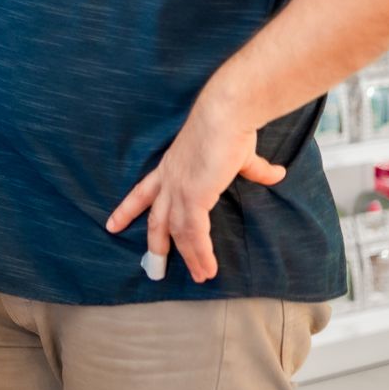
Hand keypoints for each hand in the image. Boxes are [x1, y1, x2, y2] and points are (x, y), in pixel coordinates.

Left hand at [105, 101, 286, 283]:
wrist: (227, 113)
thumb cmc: (231, 127)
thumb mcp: (240, 155)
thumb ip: (255, 169)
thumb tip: (276, 174)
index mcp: (172, 167)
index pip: (143, 192)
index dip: (128, 209)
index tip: (112, 223)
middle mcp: (170, 179)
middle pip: (155, 217)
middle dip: (154, 243)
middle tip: (153, 266)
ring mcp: (178, 188)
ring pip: (178, 231)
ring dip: (189, 256)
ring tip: (201, 276)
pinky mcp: (193, 195)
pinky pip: (194, 232)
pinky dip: (200, 252)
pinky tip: (208, 268)